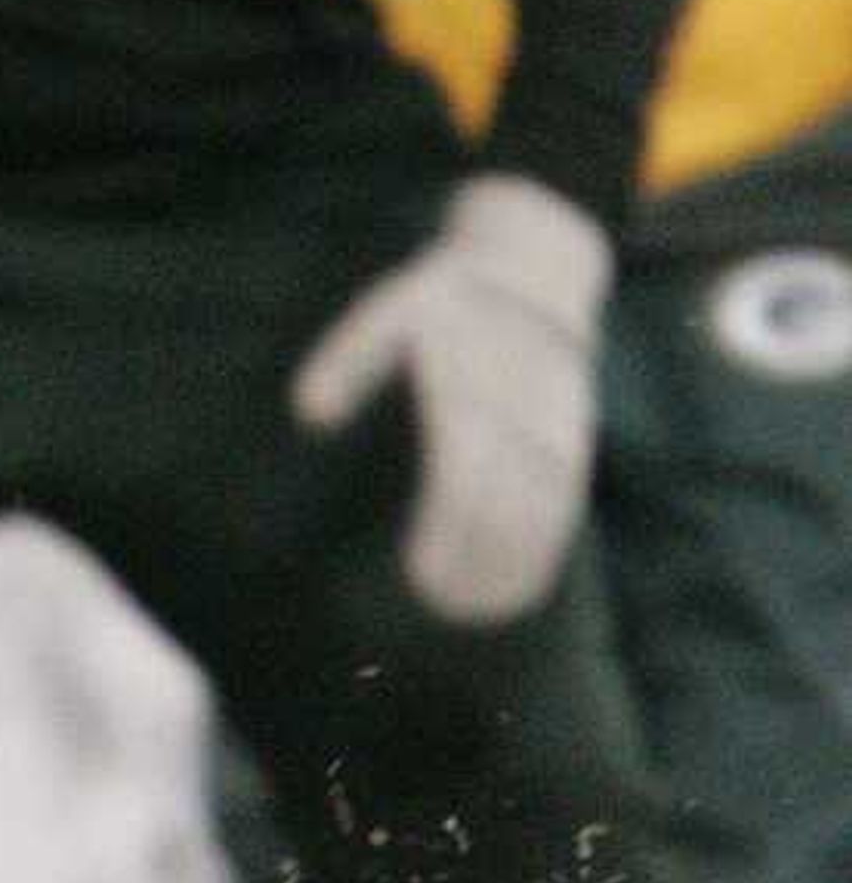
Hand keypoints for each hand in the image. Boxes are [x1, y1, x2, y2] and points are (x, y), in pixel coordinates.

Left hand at [292, 174, 610, 623]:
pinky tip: (516, 590)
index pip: (465, 475)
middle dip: (476, 561)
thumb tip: (309, 412)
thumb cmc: (442, 300)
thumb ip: (349, 362)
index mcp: (470, 387)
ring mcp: (554, 430)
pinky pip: (566, 506)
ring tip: (471, 613)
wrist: (532, 268)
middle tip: (438, 609)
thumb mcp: (387, 310)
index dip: (448, 531)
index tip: (421, 577)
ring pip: (542, 514)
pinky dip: (544, 550)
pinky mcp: (573, 441)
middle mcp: (520, 415)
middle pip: (505, 506)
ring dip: (512, 566)